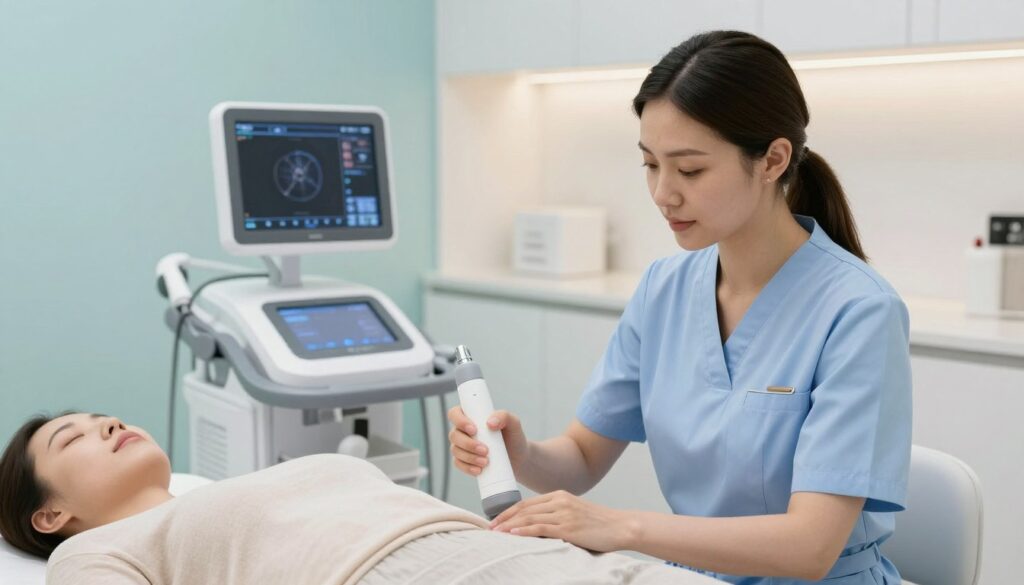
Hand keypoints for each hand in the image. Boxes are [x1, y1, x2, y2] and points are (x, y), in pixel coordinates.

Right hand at [447, 407, 529, 477]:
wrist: (518, 457)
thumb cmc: (513, 436)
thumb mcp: (513, 423)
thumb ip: (504, 416)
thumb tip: (490, 423)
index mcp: (471, 416)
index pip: (455, 413)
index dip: (459, 421)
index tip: (474, 430)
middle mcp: (463, 430)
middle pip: (454, 435)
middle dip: (468, 444)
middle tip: (485, 450)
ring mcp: (462, 446)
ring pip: (455, 451)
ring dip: (469, 457)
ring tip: (485, 462)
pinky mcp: (464, 461)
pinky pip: (458, 464)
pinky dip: (467, 467)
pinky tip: (478, 470)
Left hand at [488, 490, 635, 552]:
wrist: (621, 526)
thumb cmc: (598, 523)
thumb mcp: (574, 512)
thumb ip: (556, 514)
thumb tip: (535, 525)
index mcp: (559, 495)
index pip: (527, 503)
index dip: (508, 511)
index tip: (495, 520)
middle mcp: (559, 501)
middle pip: (524, 509)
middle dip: (504, 519)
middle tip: (489, 528)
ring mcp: (564, 513)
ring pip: (529, 518)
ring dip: (509, 526)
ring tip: (495, 533)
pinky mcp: (568, 527)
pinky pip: (540, 528)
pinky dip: (523, 531)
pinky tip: (512, 534)